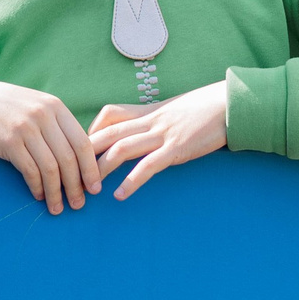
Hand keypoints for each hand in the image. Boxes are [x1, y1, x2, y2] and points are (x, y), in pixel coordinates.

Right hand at [0, 78, 102, 214]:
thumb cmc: (11, 108)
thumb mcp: (39, 107)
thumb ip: (59, 128)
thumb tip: (83, 162)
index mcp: (56, 107)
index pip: (83, 143)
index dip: (91, 169)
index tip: (95, 188)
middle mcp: (42, 116)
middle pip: (68, 159)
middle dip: (76, 186)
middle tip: (78, 204)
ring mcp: (24, 128)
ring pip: (50, 168)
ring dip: (56, 192)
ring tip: (57, 207)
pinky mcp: (8, 141)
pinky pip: (30, 170)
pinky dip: (37, 187)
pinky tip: (39, 195)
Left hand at [89, 82, 228, 199]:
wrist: (229, 104)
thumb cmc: (202, 110)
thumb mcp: (172, 112)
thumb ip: (154, 121)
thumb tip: (140, 133)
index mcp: (147, 111)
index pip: (108, 115)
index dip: (91, 130)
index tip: (78, 147)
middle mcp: (149, 121)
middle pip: (107, 134)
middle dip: (85, 153)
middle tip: (69, 172)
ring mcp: (161, 134)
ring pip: (121, 149)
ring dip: (102, 169)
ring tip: (88, 187)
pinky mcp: (176, 148)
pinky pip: (149, 166)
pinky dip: (132, 181)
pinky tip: (120, 195)